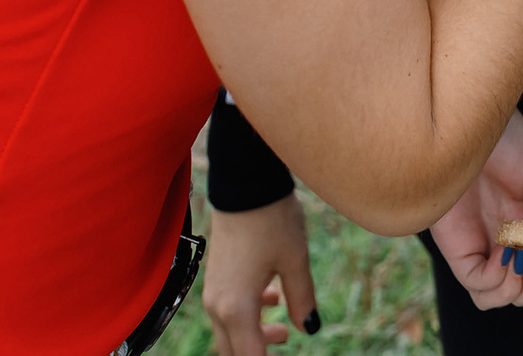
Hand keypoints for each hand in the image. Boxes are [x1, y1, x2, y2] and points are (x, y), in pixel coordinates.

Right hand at [202, 196, 318, 355]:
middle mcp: (218, 305)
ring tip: (283, 330)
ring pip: (230, 332)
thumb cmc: (271, 220)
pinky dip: (248, 315)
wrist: (245, 183)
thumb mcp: (295, 261)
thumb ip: (302, 299)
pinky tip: (272, 297)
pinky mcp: (216, 277)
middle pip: (234, 351)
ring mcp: (213, 291)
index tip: (287, 353)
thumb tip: (309, 329)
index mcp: (236, 308)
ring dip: (254, 336)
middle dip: (259, 353)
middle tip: (285, 344)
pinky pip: (228, 310)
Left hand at [428, 110, 522, 309]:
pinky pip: (478, 284)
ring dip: (518, 287)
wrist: (461, 128)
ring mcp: (482, 246)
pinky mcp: (458, 249)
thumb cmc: (502, 142)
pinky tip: (503, 252)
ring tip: (521, 257)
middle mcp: (507, 240)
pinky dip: (496, 278)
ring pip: (500, 296)